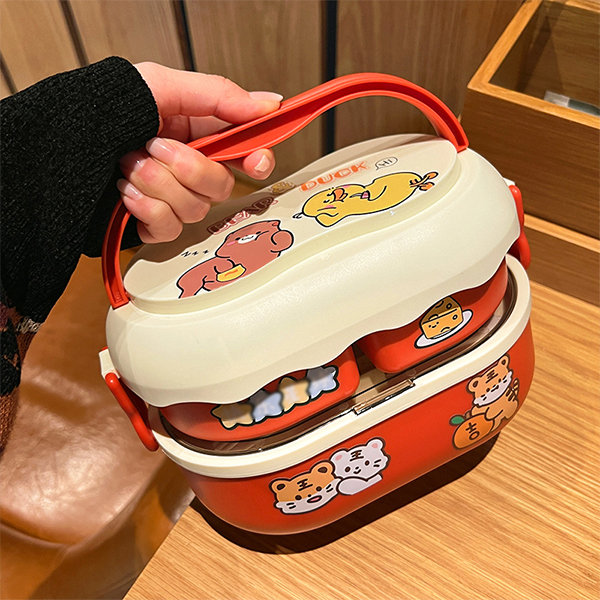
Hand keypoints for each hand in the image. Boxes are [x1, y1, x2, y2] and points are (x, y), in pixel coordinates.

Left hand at [118, 62, 281, 242]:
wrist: (60, 143)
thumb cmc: (104, 109)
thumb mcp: (162, 85)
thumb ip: (219, 96)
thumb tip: (268, 104)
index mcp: (201, 134)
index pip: (249, 154)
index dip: (257, 160)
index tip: (253, 161)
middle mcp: (191, 170)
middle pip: (222, 187)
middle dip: (188, 168)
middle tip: (154, 146)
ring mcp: (173, 199)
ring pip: (195, 209)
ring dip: (157, 184)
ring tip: (128, 163)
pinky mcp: (154, 224)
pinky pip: (169, 229)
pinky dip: (145, 207)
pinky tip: (125, 190)